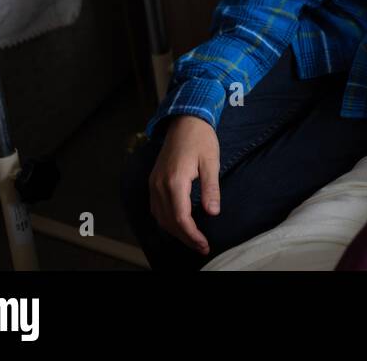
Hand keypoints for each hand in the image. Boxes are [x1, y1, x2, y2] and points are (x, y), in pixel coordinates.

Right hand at [149, 115, 221, 254]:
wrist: (185, 120)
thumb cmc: (201, 139)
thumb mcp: (211, 162)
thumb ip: (211, 188)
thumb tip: (213, 212)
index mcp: (175, 181)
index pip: (181, 218)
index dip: (192, 235)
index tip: (204, 244)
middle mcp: (159, 185)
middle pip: (169, 221)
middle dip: (185, 238)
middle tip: (201, 247)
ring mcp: (154, 183)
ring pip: (160, 217)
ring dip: (175, 231)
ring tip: (192, 239)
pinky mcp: (153, 181)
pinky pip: (156, 208)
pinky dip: (166, 220)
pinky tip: (179, 224)